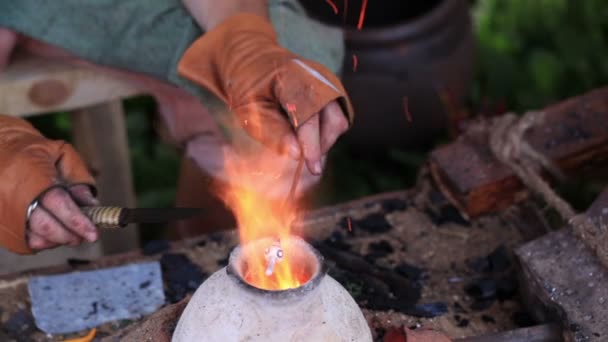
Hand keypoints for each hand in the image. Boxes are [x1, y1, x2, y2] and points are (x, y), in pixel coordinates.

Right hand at [0, 115, 95, 253]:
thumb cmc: (34, 151)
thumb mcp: (62, 154)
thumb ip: (79, 179)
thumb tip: (91, 207)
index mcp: (30, 173)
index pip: (57, 203)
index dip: (77, 221)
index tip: (93, 233)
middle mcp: (11, 194)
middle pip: (45, 226)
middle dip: (69, 235)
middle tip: (84, 236)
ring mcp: (0, 210)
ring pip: (33, 238)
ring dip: (56, 240)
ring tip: (69, 234)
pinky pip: (21, 241)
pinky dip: (40, 242)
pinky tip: (51, 233)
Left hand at [178, 13, 353, 174]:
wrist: (254, 59)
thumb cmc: (247, 85)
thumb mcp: (248, 110)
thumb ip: (272, 132)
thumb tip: (297, 155)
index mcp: (294, 77)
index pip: (310, 117)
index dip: (312, 145)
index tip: (313, 169)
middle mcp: (319, 77)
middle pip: (333, 123)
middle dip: (319, 146)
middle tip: (298, 158)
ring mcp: (330, 82)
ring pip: (339, 123)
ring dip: (321, 140)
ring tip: (295, 138)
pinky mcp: (334, 89)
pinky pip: (337, 119)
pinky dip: (322, 131)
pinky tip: (301, 129)